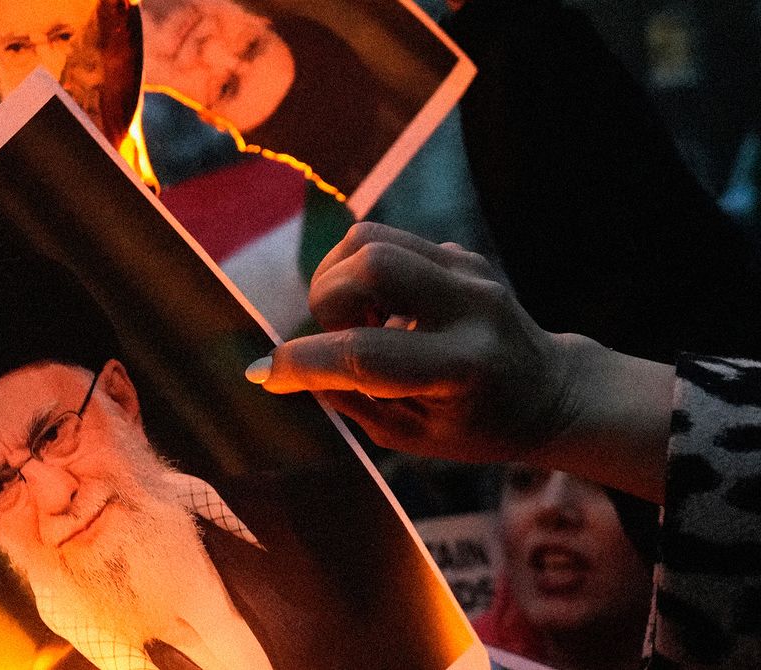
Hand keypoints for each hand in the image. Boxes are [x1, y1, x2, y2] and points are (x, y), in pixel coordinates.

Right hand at [246, 222, 672, 501]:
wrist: (550, 391)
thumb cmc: (475, 427)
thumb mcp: (411, 437)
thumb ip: (348, 399)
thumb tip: (278, 368)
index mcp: (463, 369)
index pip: (366, 355)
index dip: (303, 363)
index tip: (266, 376)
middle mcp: (471, 309)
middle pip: (371, 266)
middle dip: (327, 302)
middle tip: (338, 338)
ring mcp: (469, 271)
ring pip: (369, 239)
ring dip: (338, 280)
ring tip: (356, 321)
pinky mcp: (460, 253)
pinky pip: (384, 240)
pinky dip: (359, 272)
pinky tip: (378, 309)